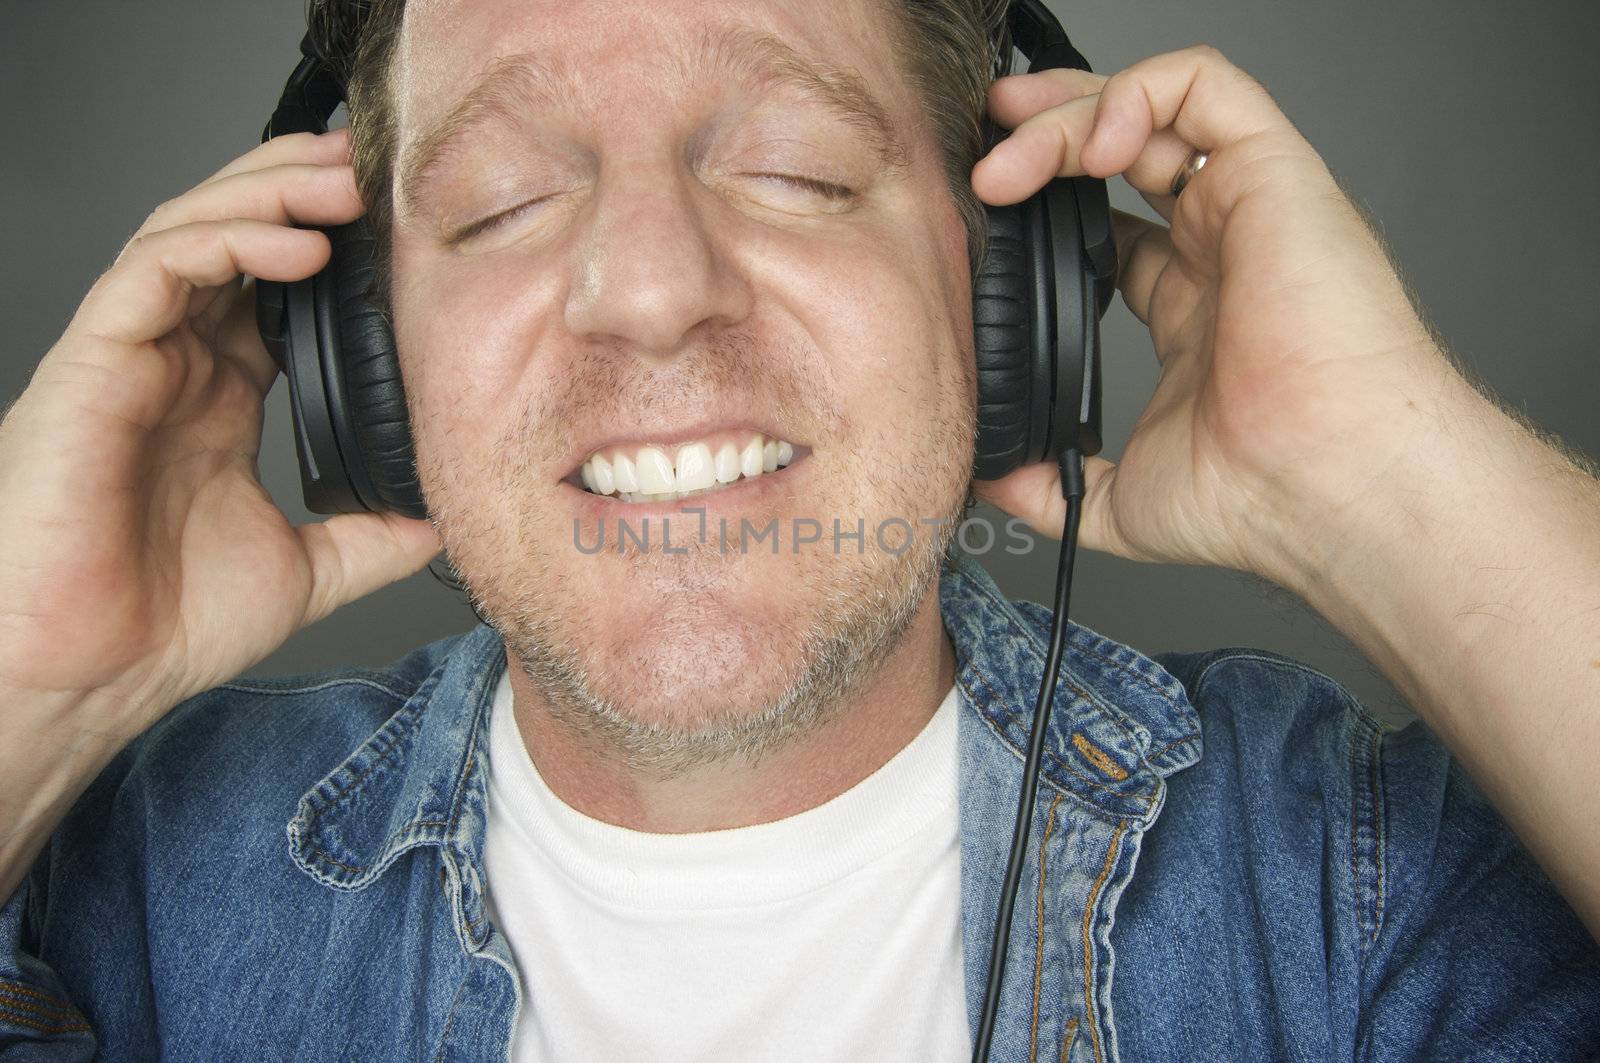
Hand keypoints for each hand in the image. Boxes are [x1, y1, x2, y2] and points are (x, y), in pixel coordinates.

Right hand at [0, 129, 439, 734]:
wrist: (85, 676)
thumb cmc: (161, 627)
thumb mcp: (306, 571)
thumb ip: (372, 536)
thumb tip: (447, 517)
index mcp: (219, 399)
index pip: (272, 290)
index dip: (330, 247)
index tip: (398, 229)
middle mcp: (175, 366)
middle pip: (232, 238)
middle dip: (299, 189)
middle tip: (371, 169)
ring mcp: (132, 358)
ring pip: (190, 232)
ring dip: (267, 195)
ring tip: (341, 184)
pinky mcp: (93, 364)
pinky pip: (152, 272)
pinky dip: (224, 243)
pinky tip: (294, 245)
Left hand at [970, 45, 1452, 582]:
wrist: (1323, 488)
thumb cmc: (1258, 498)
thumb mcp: (1115, 500)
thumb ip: (1048, 485)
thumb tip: (989, 477)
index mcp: (1191, 310)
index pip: (1112, 230)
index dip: (1045, 210)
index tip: (982, 223)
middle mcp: (1220, 248)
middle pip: (1126, 150)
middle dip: (1046, 132)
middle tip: (984, 150)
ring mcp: (1244, 207)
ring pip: (1153, 107)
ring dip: (1068, 114)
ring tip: (1011, 161)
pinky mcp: (1271, 173)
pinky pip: (1204, 84)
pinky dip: (1136, 90)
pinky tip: (1093, 144)